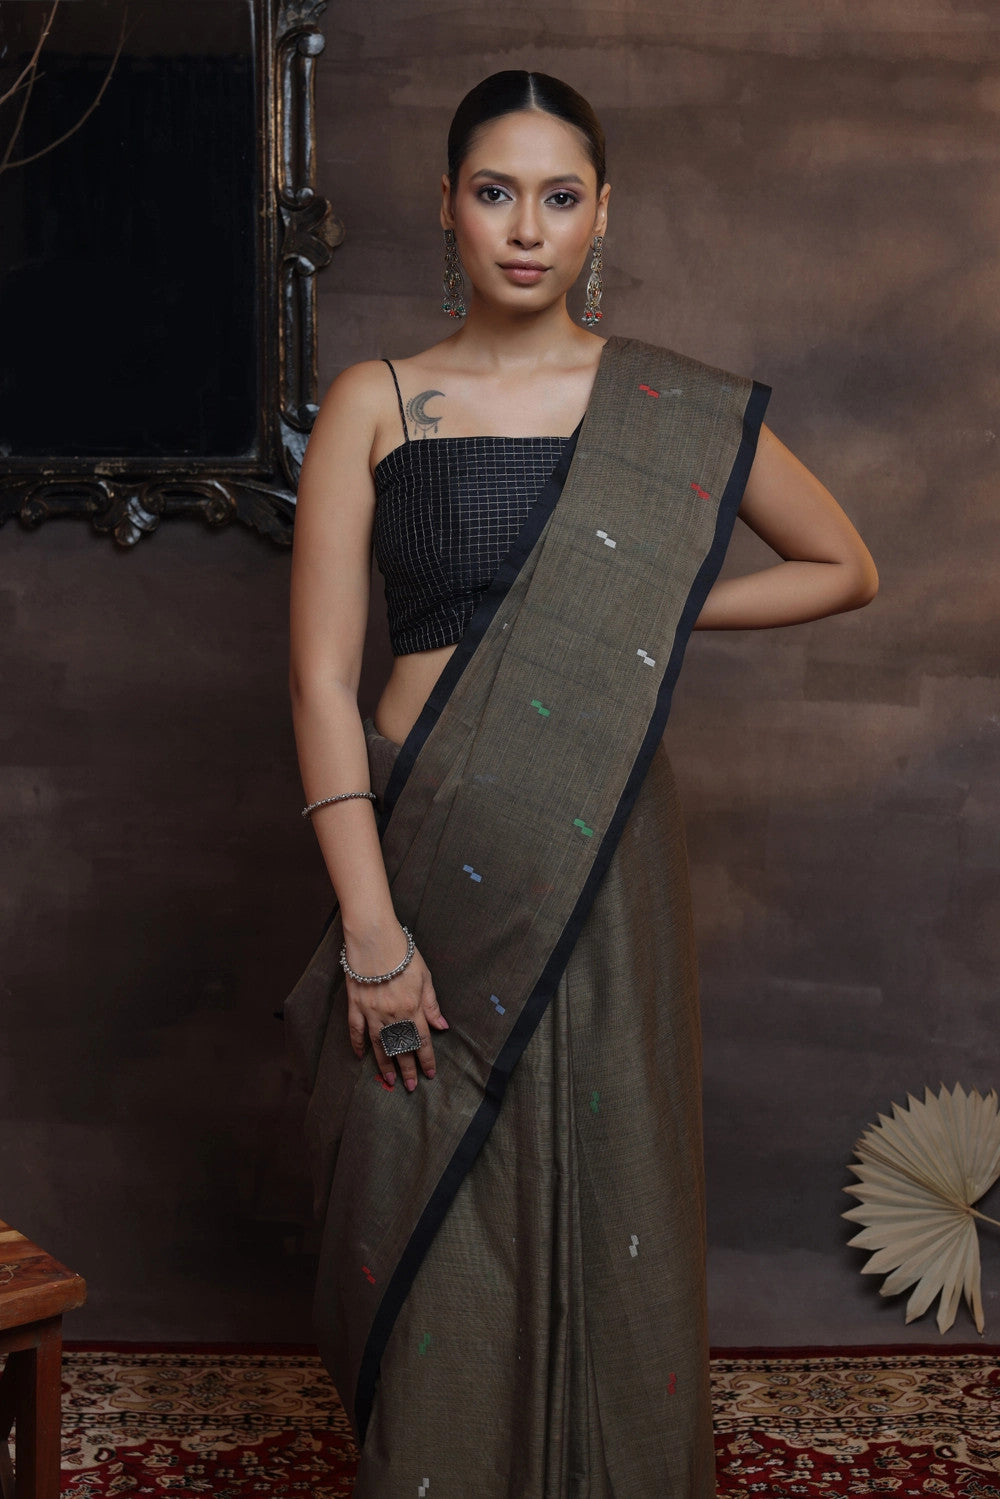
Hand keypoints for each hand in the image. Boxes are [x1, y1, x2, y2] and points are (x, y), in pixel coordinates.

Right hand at [344, 928, 447, 1091]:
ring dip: (385, 1063)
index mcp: (412, 1007)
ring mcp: (371, 1011)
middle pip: (401, 1047)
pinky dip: (357, 1044)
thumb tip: (442, 1026)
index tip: (430, 1074)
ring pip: (379, 1044)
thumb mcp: (424, 976)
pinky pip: (356, 1030)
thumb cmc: (402, 953)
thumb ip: (431, 1003)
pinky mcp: (355, 1004)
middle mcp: (392, 1014)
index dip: (426, 1059)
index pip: (422, 1040)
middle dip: (407, 1068)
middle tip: (410, 1087)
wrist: (374, 937)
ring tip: (389, 1079)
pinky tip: (360, 1056)